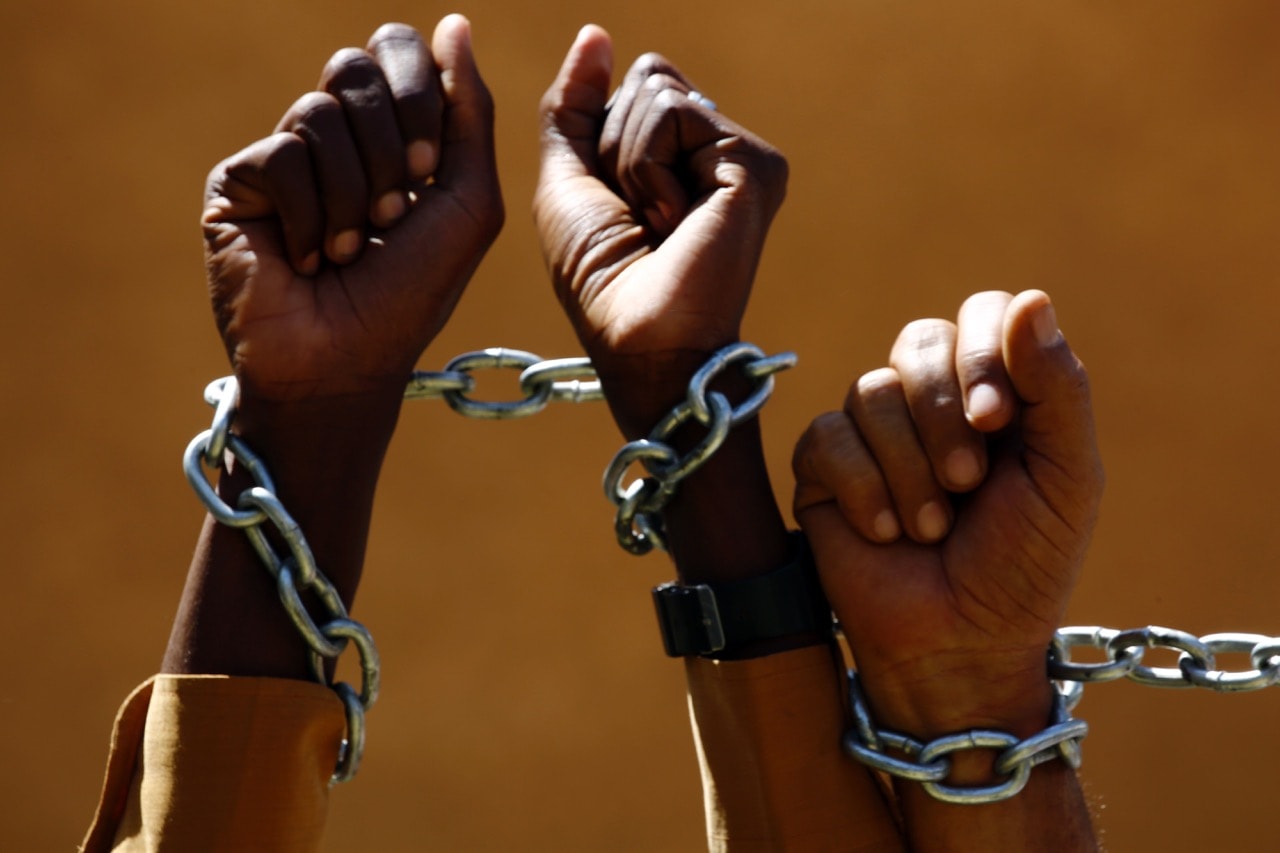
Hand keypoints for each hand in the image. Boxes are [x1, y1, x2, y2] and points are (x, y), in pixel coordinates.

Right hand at [203, 16, 501, 419]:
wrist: (347, 363)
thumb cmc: (412, 294)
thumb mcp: (468, 203)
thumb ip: (470, 114)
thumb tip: (455, 24)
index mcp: (390, 134)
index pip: (398, 52)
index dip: (419, 95)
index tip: (426, 170)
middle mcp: (335, 137)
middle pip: (356, 65)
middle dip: (389, 141)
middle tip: (394, 213)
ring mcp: (283, 156)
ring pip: (320, 111)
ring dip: (353, 194)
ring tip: (349, 252)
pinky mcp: (238, 180)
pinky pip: (282, 154)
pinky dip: (311, 215)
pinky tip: (307, 261)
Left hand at [534, 25, 786, 437]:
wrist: (638, 339)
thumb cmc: (601, 279)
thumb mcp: (568, 181)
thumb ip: (574, 108)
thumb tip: (595, 34)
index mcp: (684, 155)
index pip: (636, 84)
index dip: (603, 137)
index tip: (618, 206)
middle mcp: (721, 151)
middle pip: (647, 79)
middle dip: (614, 148)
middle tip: (638, 220)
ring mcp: (744, 158)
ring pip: (658, 92)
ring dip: (630, 164)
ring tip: (657, 226)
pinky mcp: (757, 165)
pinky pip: (675, 114)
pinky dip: (650, 170)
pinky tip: (675, 223)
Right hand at [792, 290, 1103, 739]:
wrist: (959, 646)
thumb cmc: (1022, 568)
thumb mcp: (1065, 478)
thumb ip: (1057, 388)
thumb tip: (1031, 298)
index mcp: (997, 391)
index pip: (982, 312)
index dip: (984, 353)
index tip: (998, 423)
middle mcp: (931, 400)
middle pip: (918, 339)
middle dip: (944, 414)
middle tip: (967, 482)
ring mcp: (872, 432)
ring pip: (872, 389)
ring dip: (910, 468)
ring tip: (932, 528)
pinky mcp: (822, 467)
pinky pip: (827, 437)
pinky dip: (865, 490)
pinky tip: (887, 533)